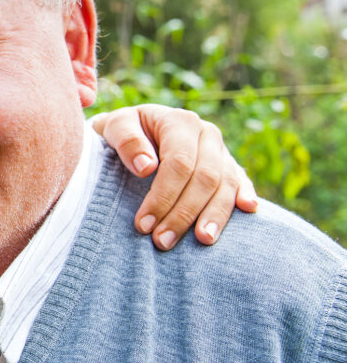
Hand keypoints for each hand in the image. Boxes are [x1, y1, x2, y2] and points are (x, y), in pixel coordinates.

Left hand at [91, 105, 257, 250]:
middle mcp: (206, 134)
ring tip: (203, 240)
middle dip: (184, 213)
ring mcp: (221, 150)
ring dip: (214, 215)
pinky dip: (246, 195)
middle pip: (204, 178)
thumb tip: (146, 167)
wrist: (135, 128)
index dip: (163, 196)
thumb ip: (126, 140)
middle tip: (162, 241)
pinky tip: (248, 211)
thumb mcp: (114, 126)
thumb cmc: (122, 131)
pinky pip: (241, 181)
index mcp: (179, 122)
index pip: (179, 163)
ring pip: (226, 184)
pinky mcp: (229, 165)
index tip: (143, 224)